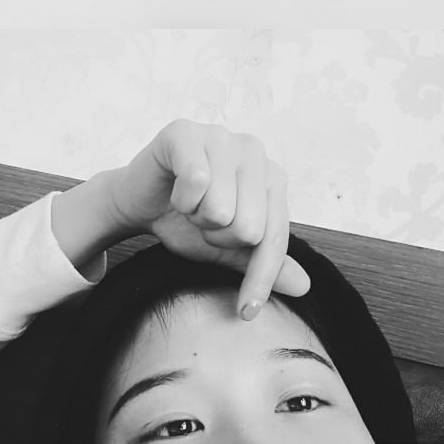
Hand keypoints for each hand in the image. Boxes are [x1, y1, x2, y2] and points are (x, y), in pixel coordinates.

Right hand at [108, 119, 310, 319]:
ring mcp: (221, 136)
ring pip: (221, 208)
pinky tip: (175, 191)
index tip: (246, 311)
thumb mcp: (227, 249)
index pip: (275, 236)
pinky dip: (180, 201)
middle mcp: (253, 150)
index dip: (259, 278)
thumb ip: (262, 263)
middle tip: (202, 223)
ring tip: (189, 206)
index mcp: (271, 176)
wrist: (139, 203)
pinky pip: (195, 182)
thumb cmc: (185, 220)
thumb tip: (304, 286)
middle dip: (217, 238)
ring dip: (197, 219)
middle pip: (249, 227)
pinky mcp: (186, 132)